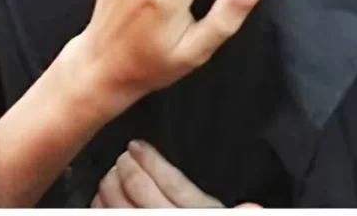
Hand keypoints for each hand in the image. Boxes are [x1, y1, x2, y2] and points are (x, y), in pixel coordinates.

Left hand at [94, 140, 244, 208]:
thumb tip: (254, 208)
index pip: (172, 184)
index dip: (152, 161)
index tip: (139, 147)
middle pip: (140, 189)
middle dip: (128, 167)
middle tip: (126, 157)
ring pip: (119, 204)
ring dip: (111, 183)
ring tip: (113, 173)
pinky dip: (102, 207)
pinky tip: (102, 201)